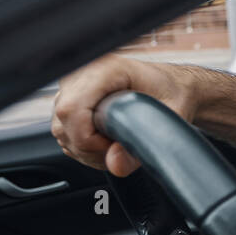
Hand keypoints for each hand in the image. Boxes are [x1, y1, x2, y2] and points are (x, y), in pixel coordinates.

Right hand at [52, 54, 197, 175]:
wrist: (173, 86)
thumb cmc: (174, 93)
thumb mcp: (170, 117)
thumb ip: (145, 142)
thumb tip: (116, 164)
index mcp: (105, 69)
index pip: (72, 110)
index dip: (90, 139)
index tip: (116, 147)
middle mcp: (82, 73)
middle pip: (64, 124)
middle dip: (91, 149)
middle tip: (122, 148)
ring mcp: (72, 86)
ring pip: (61, 131)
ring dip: (87, 150)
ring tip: (118, 144)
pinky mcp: (69, 99)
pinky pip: (64, 132)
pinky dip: (84, 146)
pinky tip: (107, 142)